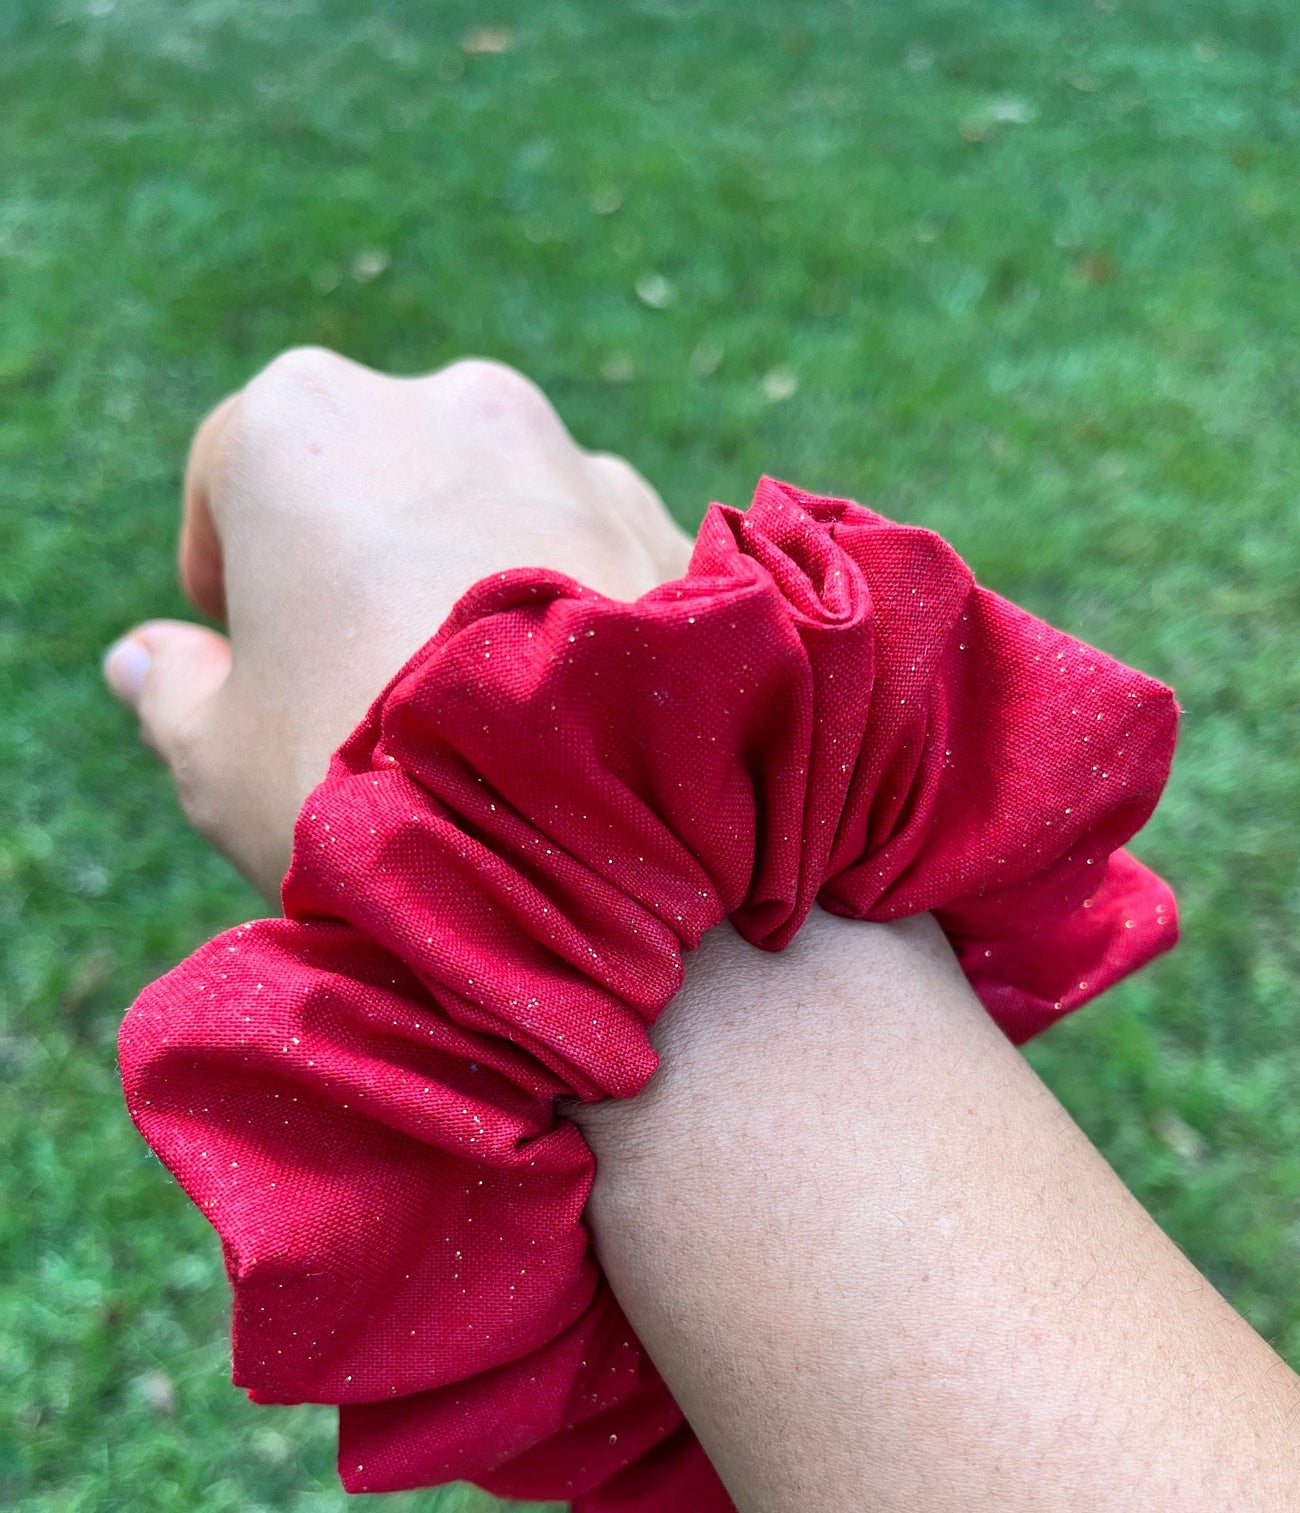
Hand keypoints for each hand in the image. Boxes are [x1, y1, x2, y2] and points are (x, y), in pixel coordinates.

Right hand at [103, 348, 693, 900]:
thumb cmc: (361, 781)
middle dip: (365, 571)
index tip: (251, 661)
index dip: (231, 578)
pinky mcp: (673, 526)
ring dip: (477, 586)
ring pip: (499, 513)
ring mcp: (573, 455)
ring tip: (481, 721)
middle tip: (365, 696)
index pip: (233, 479)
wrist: (580, 842)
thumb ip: (174, 692)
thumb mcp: (220, 759)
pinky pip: (599, 557)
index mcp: (299, 422)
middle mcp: (445, 403)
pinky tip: (567, 720)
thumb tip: (147, 662)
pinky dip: (577, 614)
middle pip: (379, 484)